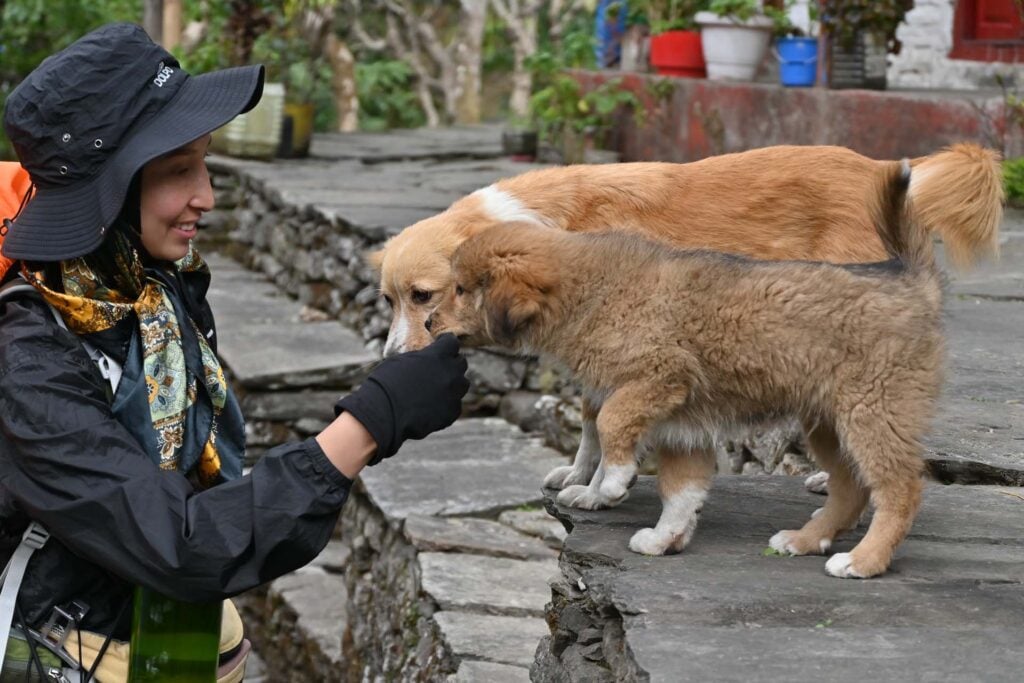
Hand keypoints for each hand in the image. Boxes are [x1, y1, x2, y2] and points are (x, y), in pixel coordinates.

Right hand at [335, 334, 469, 464]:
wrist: (383, 413)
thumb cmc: (385, 383)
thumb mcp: (401, 361)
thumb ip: (420, 358)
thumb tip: (424, 359)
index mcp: (437, 356)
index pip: (452, 342)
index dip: (446, 343)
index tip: (441, 344)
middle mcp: (450, 373)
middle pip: (461, 363)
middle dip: (452, 363)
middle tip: (441, 368)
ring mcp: (453, 394)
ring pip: (462, 385)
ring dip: (453, 384)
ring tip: (439, 389)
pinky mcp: (451, 413)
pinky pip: (455, 406)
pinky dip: (447, 405)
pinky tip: (433, 407)